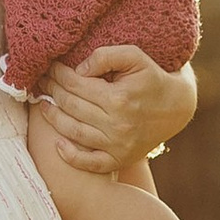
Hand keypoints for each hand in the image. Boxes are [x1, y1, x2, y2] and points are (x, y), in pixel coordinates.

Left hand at [35, 43, 196, 175]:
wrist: (178, 107)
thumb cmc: (153, 77)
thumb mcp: (135, 57)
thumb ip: (106, 56)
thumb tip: (79, 69)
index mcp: (119, 98)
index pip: (76, 85)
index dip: (58, 74)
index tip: (49, 67)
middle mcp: (117, 124)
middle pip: (71, 106)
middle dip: (52, 91)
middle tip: (41, 82)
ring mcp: (117, 145)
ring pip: (74, 132)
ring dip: (53, 118)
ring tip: (43, 105)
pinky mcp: (120, 159)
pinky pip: (90, 163)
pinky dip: (70, 156)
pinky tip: (57, 144)